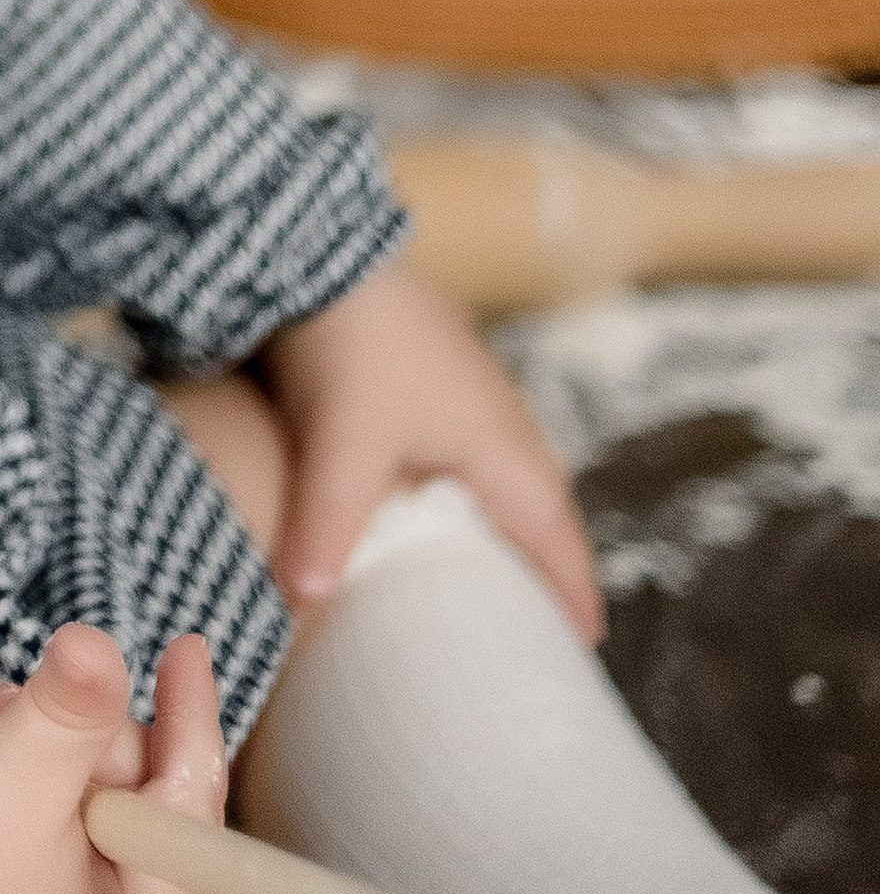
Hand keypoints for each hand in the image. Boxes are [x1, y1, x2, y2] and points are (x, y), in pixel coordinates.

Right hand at [0, 626, 226, 893]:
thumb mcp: (16, 775)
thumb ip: (73, 707)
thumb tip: (101, 642)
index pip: (191, 807)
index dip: (191, 718)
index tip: (187, 645)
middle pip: (144, 804)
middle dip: (97, 739)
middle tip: (37, 709)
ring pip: (96, 805)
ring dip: (60, 749)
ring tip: (7, 718)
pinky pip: (57, 824)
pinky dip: (36, 774)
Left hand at [257, 254, 600, 639]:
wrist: (320, 248)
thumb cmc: (351, 343)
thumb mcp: (341, 444)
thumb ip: (329, 526)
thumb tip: (306, 602)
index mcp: (502, 445)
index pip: (555, 535)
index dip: (572, 591)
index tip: (588, 645)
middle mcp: (501, 420)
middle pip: (544, 508)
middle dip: (551, 565)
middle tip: (548, 626)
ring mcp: (469, 393)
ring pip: (509, 477)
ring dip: (513, 526)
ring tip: (501, 579)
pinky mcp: (432, 376)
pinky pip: (473, 454)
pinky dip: (474, 494)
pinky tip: (439, 509)